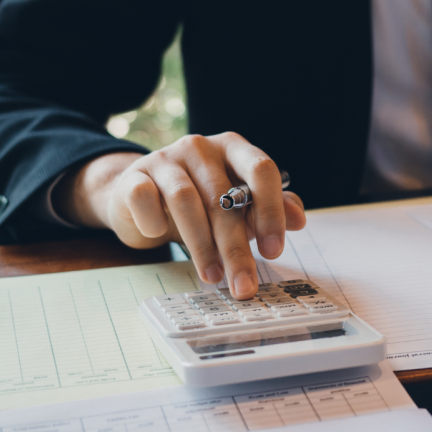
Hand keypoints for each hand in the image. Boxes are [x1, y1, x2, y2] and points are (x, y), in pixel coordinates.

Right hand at [54, 132, 305, 298]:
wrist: (141, 196)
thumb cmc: (201, 202)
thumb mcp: (239, 205)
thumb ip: (270, 210)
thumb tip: (298, 220)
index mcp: (233, 148)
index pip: (261, 170)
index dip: (271, 210)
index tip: (275, 251)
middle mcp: (201, 147)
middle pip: (224, 197)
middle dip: (236, 248)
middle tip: (243, 285)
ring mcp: (165, 158)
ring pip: (186, 201)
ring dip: (201, 246)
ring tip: (212, 277)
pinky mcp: (134, 176)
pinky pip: (145, 198)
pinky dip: (155, 222)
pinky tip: (160, 238)